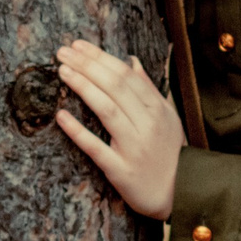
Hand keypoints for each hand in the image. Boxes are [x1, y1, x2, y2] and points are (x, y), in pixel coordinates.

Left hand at [53, 40, 184, 220]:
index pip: (125, 75)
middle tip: (62, 52)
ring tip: (62, 71)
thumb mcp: (167, 117)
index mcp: (157, 109)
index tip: (78, 46)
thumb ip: (148, 88)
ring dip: (83, 87)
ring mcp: (133, 147)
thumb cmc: (170, 152)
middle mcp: (147, 125)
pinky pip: (96, 148)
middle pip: (114, 87)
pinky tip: (60, 116)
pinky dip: (77, 131)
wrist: (180, 194)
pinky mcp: (120, 170)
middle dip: (87, 65)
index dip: (100, 57)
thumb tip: (131, 60)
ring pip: (106, 110)